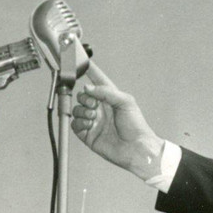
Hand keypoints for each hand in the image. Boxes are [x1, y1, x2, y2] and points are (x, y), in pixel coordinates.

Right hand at [72, 61, 165, 179]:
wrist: (137, 149)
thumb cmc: (136, 127)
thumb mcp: (125, 102)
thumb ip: (106, 91)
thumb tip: (88, 88)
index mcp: (110, 98)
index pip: (97, 80)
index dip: (89, 71)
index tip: (82, 63)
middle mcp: (100, 109)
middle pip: (82, 96)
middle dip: (85, 98)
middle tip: (94, 105)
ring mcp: (93, 122)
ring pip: (76, 110)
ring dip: (82, 111)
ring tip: (93, 116)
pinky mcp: (88, 135)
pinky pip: (75, 125)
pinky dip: (79, 122)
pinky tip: (89, 124)